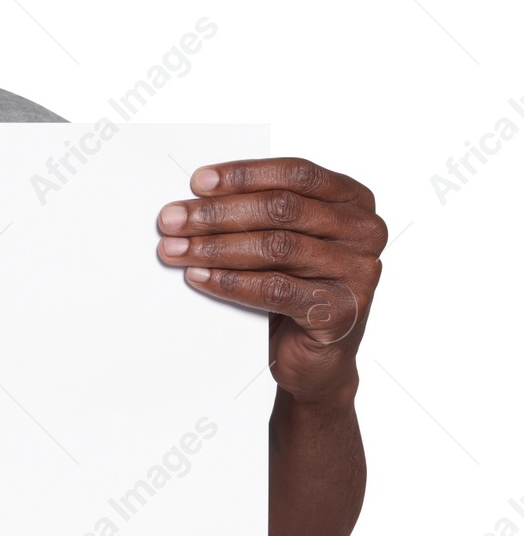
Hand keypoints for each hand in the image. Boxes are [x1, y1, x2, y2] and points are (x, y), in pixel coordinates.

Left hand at [156, 157, 385, 404]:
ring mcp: (358, 272)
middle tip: (172, 219)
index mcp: (354, 201)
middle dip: (219, 213)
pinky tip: (198, 278)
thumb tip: (196, 201)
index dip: (244, 175)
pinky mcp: (341, 311)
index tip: (198, 182)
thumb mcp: (283, 244)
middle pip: (282, 209)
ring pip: (276, 247)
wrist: (314, 361)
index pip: (297, 174)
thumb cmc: (294, 291)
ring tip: (174, 249)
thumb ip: (260, 217)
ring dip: (216, 247)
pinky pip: (275, 290)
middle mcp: (364, 231)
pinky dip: (231, 282)